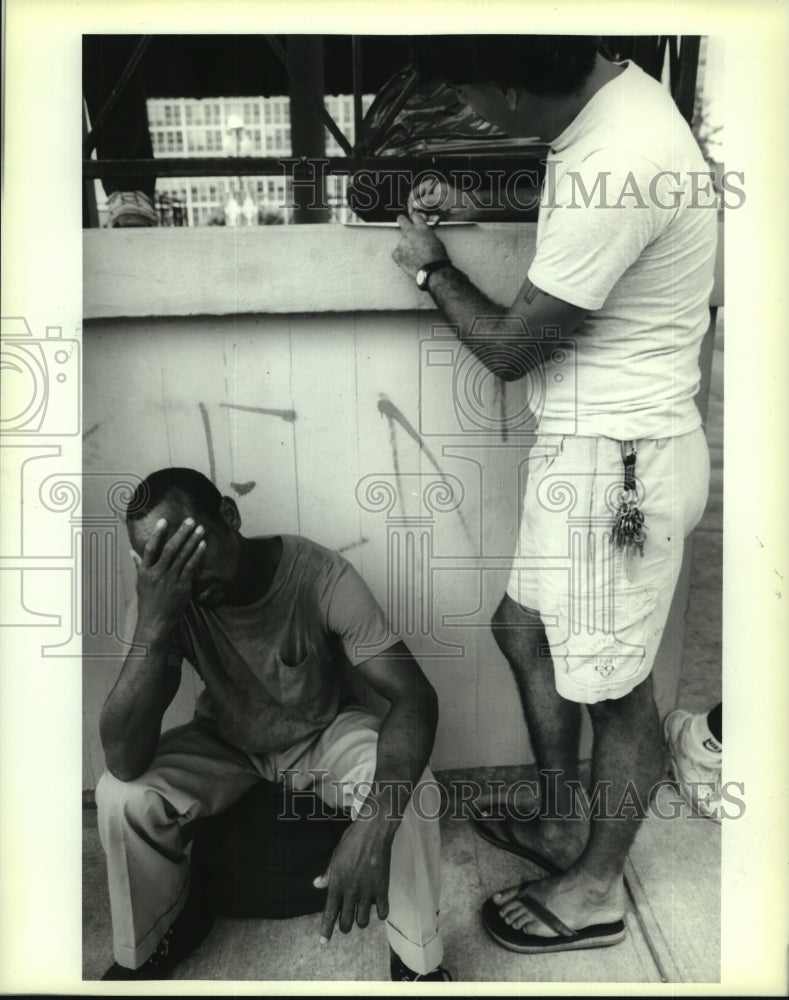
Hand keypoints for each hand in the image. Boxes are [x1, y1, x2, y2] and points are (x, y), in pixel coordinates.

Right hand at [132, 517, 205, 637]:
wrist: (155, 623)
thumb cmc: (147, 602)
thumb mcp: (140, 583)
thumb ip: (139, 565)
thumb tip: (132, 551)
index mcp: (145, 572)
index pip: (150, 548)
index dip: (157, 534)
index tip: (164, 521)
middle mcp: (157, 574)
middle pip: (170, 549)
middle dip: (182, 533)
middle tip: (191, 521)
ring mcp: (171, 580)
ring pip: (183, 556)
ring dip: (193, 540)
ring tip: (200, 529)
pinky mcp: (183, 587)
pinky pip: (191, 567)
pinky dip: (197, 555)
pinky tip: (203, 545)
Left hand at [315, 816, 393, 940]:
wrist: (373, 830)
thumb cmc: (352, 840)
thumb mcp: (335, 856)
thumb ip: (328, 874)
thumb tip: (317, 885)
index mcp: (336, 883)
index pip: (329, 913)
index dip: (326, 930)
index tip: (324, 942)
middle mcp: (350, 890)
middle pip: (346, 922)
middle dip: (344, 926)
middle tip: (345, 923)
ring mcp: (367, 890)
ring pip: (363, 921)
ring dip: (361, 921)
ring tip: (360, 914)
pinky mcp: (382, 887)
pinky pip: (382, 911)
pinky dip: (380, 913)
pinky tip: (378, 908)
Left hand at [392, 212, 448, 280]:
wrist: (432, 270)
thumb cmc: (437, 257)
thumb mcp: (436, 240)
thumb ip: (426, 234)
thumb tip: (423, 235)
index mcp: (421, 228)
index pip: (415, 216)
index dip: (414, 218)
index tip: (414, 221)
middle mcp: (410, 232)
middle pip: (401, 219)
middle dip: (402, 221)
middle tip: (404, 227)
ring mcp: (402, 242)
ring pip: (401, 241)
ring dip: (405, 246)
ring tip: (413, 256)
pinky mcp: (396, 253)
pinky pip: (396, 253)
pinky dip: (400, 257)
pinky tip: (408, 261)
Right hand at [407, 175, 465, 221]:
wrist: (470, 208)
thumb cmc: (458, 200)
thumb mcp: (441, 199)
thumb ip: (427, 201)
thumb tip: (415, 204)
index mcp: (430, 185)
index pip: (414, 193)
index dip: (412, 202)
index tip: (412, 211)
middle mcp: (430, 193)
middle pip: (417, 204)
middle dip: (420, 211)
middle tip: (424, 217)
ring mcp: (432, 203)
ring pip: (422, 212)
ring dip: (427, 216)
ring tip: (435, 217)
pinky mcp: (435, 211)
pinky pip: (428, 216)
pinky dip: (431, 219)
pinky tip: (437, 218)